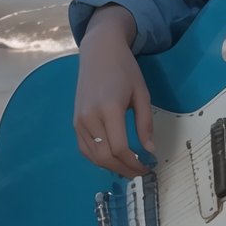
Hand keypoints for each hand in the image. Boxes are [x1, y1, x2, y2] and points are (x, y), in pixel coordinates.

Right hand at [74, 10, 154, 178]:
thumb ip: (145, 123)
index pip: (120, 148)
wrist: (99, 52)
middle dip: (124, 169)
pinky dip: (98, 158)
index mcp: (109, 109)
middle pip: (105, 156)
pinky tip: (112, 159)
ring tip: (128, 169)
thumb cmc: (124, 69)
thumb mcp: (142, 94)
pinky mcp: (75, 121)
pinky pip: (85, 148)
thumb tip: (149, 150)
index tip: (148, 167)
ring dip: (111, 167)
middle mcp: (90, 117)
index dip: (134, 163)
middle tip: (140, 172)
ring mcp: (79, 120)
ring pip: (93, 156)